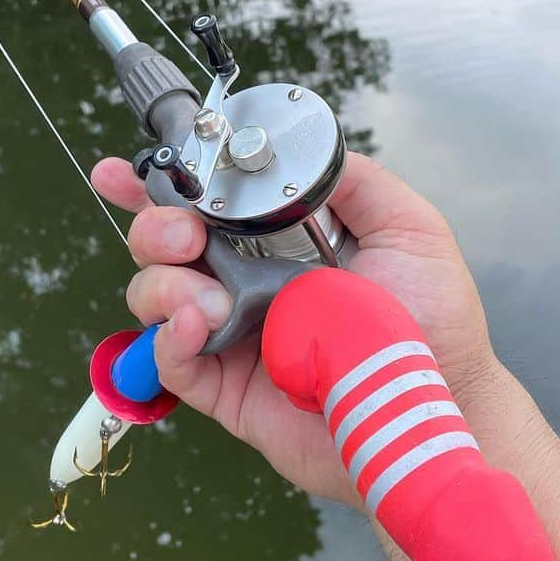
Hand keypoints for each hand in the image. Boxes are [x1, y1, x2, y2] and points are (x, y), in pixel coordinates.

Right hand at [91, 152, 494, 507]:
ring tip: (210, 303)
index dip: (158, 186)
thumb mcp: (407, 228)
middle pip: (164, 244)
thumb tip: (299, 152)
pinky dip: (166, 340)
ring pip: (154, 296)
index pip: (205, 205)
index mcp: (276, 240)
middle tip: (184, 236)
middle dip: (156, 227)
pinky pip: (168, 359)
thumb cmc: (432, 321)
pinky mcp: (222, 387)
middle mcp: (243, 281)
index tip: (121, 171)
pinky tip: (195, 328)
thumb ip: (356, 182)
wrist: (438, 408)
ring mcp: (229, 334)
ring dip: (164, 286)